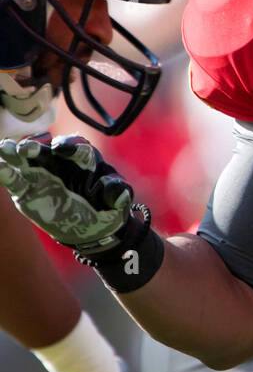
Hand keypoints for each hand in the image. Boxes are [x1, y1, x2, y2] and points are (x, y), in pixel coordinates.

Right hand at [0, 135, 131, 252]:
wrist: (89, 225)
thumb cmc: (105, 205)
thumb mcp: (116, 200)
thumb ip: (116, 193)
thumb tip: (121, 194)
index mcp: (84, 158)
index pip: (77, 147)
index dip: (69, 146)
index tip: (60, 148)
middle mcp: (60, 161)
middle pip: (47, 148)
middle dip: (37, 146)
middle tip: (27, 148)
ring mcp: (42, 173)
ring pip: (27, 159)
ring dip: (16, 152)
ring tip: (5, 148)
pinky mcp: (28, 189)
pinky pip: (15, 180)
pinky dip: (5, 173)